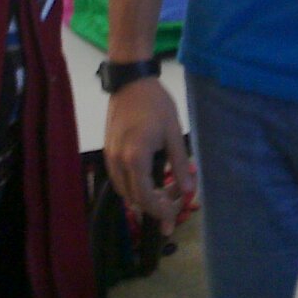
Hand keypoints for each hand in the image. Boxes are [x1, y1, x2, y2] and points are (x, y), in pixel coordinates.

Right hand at [104, 78, 192, 235]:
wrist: (131, 81)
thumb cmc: (156, 104)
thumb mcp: (173, 133)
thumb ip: (179, 164)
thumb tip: (188, 190)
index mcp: (135, 158)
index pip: (145, 197)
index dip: (160, 210)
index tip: (173, 216)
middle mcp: (118, 161)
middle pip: (133, 198)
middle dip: (154, 205)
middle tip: (175, 200)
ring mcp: (110, 156)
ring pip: (123, 190)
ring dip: (143, 196)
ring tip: (164, 189)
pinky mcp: (108, 151)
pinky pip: (118, 178)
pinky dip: (133, 185)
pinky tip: (149, 179)